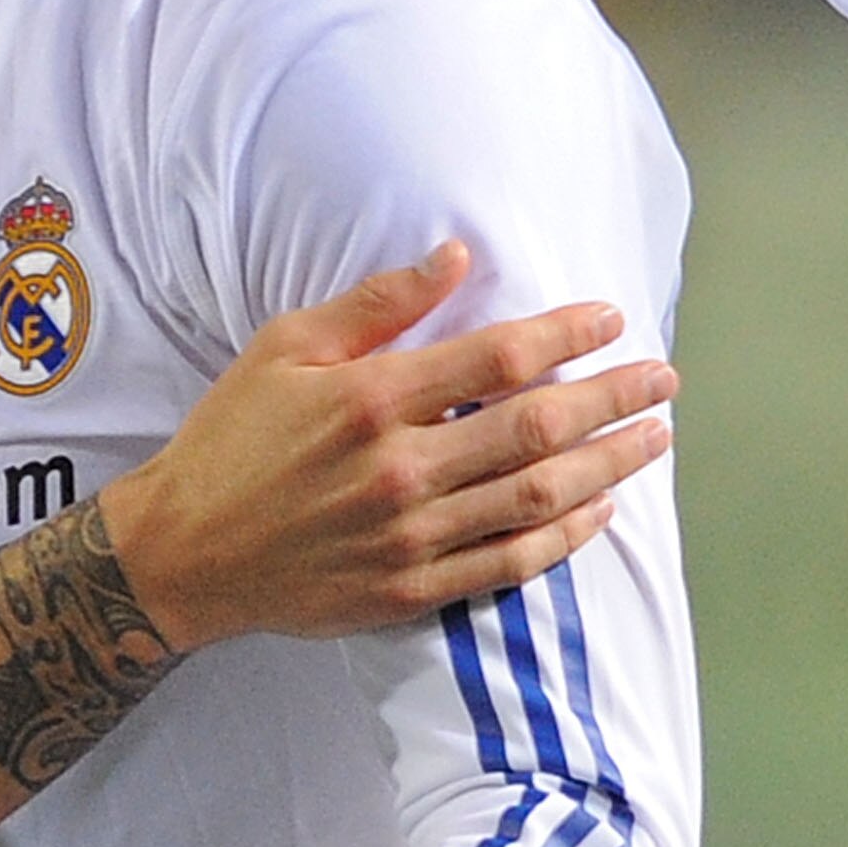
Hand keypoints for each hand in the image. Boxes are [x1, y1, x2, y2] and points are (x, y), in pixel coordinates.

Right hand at [118, 240, 674, 653]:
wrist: (184, 551)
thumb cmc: (231, 439)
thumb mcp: (284, 349)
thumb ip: (375, 305)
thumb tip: (456, 257)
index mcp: (370, 400)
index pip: (498, 358)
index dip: (566, 335)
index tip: (610, 318)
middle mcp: (399, 469)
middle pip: (537, 428)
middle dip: (613, 398)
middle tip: (663, 380)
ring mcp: (409, 536)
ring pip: (537, 497)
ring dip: (609, 466)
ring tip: (652, 439)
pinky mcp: (410, 589)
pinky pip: (510, 563)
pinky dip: (564, 537)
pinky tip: (599, 510)